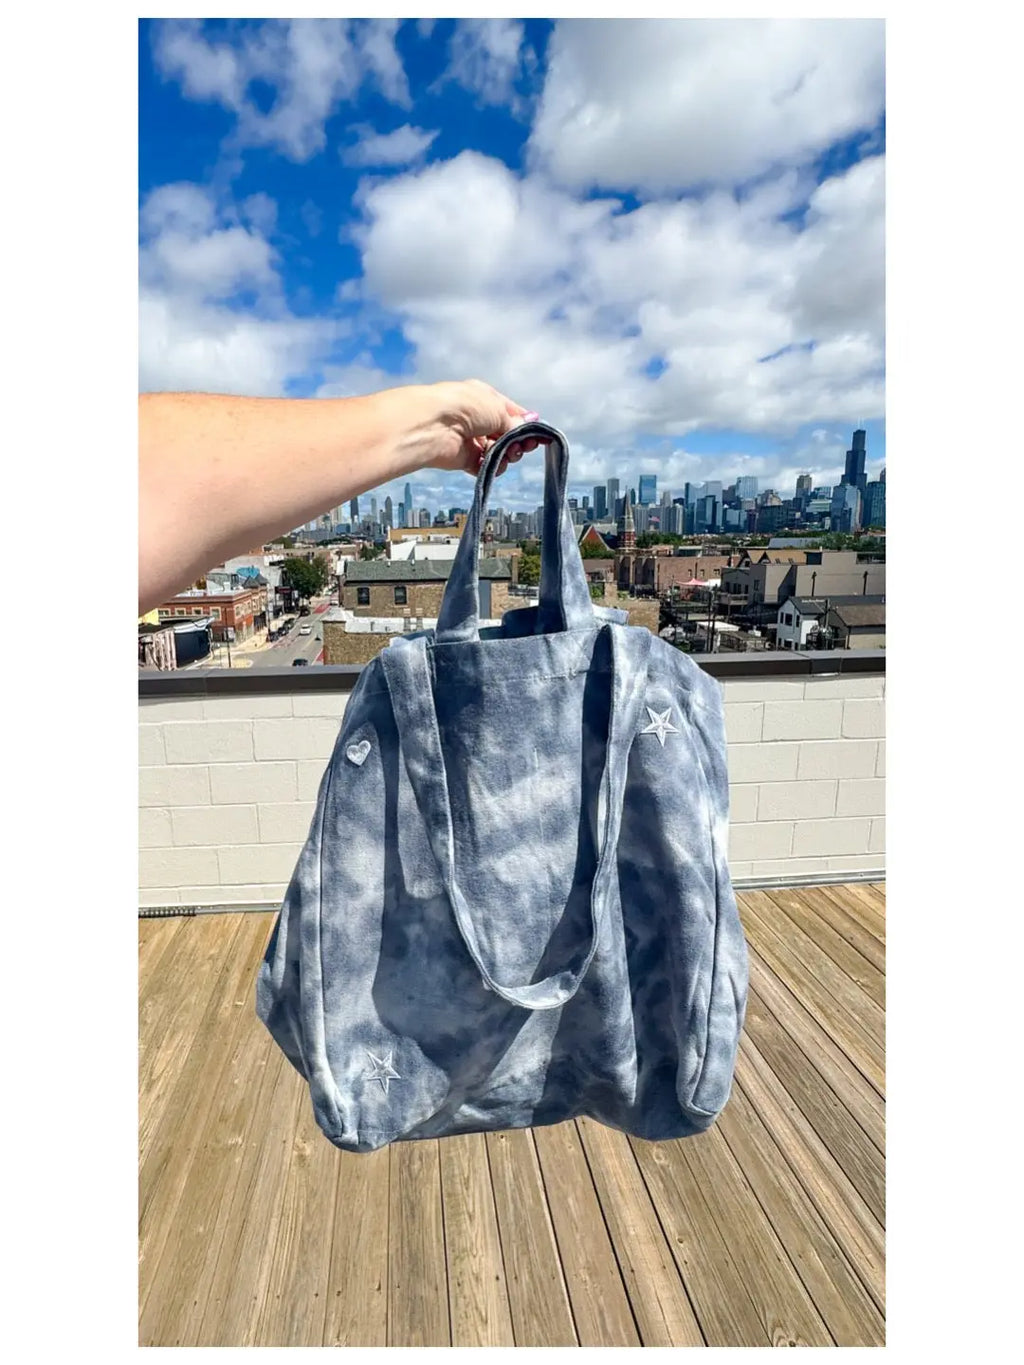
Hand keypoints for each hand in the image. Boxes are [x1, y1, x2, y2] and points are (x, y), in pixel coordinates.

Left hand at [419, 379, 549, 476]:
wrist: (433, 426)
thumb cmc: (465, 408)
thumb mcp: (498, 409)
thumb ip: (514, 423)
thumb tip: (527, 426)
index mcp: (484, 398)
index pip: (511, 412)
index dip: (525, 424)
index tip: (538, 436)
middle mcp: (477, 418)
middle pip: (506, 434)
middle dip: (517, 442)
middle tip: (523, 447)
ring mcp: (470, 439)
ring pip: (498, 451)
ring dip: (506, 455)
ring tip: (508, 455)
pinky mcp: (464, 459)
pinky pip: (485, 466)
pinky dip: (493, 467)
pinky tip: (495, 465)